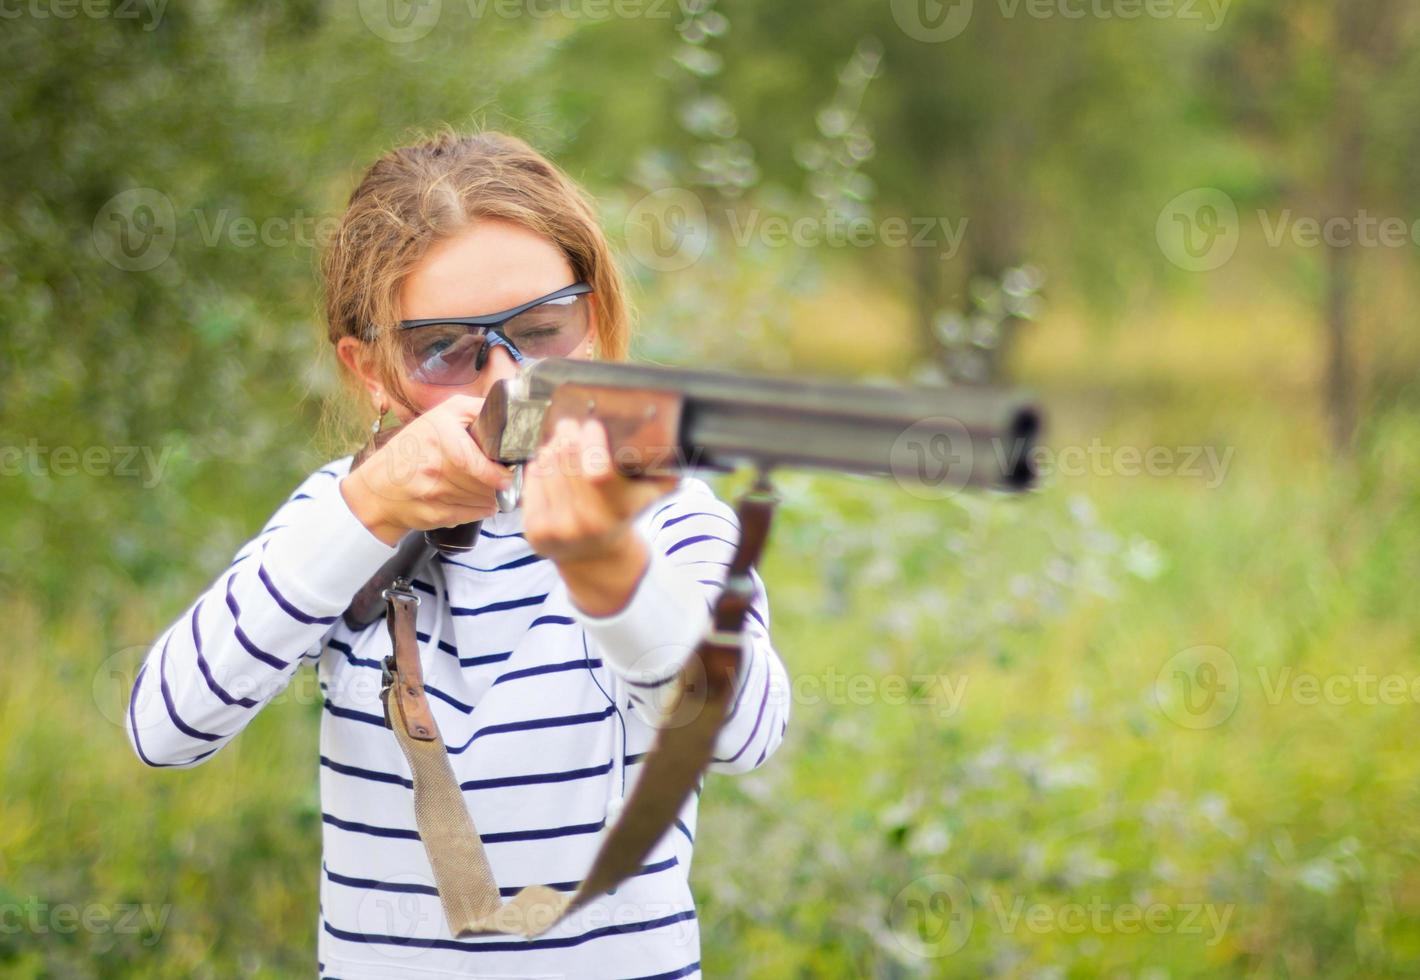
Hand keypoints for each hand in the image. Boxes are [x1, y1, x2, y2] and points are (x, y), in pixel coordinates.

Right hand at [341, 394, 513, 545]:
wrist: (375, 488)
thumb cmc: (411, 449)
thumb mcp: (438, 416)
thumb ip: (473, 409)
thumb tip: (506, 411)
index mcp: (437, 434)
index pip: (474, 460)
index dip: (496, 471)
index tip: (507, 472)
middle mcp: (433, 463)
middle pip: (484, 481)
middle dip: (498, 482)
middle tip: (504, 478)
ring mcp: (433, 492)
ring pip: (482, 499)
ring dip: (492, 495)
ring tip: (490, 488)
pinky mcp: (435, 514)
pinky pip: (473, 514)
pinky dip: (482, 509)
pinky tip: (480, 502)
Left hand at [522, 418, 678, 614]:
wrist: (594, 557)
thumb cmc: (621, 516)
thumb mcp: (646, 498)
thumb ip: (664, 475)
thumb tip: (680, 446)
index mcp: (614, 514)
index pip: (596, 470)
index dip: (592, 441)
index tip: (593, 425)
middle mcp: (583, 524)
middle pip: (567, 459)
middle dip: (568, 434)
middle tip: (571, 423)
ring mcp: (556, 528)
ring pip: (547, 466)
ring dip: (553, 446)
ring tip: (562, 439)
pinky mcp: (533, 530)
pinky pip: (532, 479)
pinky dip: (540, 465)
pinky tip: (549, 461)